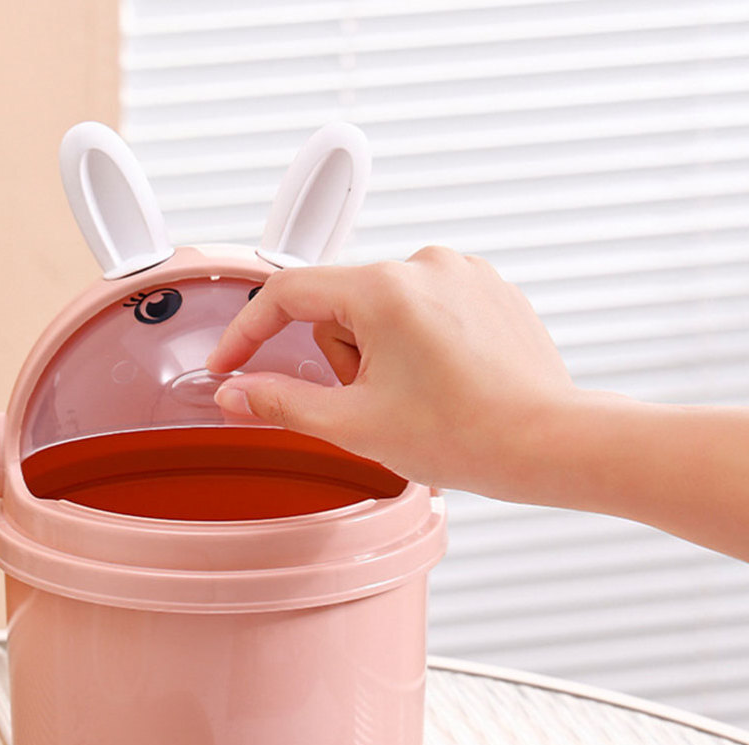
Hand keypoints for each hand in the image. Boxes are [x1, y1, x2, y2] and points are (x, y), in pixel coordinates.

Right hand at [207, 246, 577, 499]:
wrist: (548, 442)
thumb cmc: (468, 434)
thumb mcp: (354, 425)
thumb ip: (281, 403)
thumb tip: (237, 393)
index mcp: (384, 290)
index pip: (287, 293)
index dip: (248, 331)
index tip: (232, 362)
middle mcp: (424, 265)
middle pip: (339, 307)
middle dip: (343, 358)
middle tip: (374, 402)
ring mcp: (462, 273)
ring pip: (382, 309)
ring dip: (380, 351)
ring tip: (417, 395)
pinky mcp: (488, 288)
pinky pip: (425, 308)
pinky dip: (419, 343)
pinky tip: (443, 381)